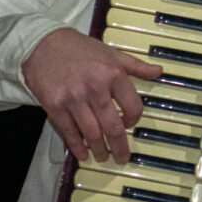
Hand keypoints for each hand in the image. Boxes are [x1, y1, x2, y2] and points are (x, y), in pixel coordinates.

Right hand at [23, 27, 161, 162]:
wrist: (42, 44)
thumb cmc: (79, 49)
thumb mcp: (112, 53)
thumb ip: (136, 66)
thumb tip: (158, 71)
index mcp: (113, 73)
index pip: (133, 107)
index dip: (134, 121)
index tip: (130, 125)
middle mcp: (95, 87)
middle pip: (113, 127)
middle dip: (120, 147)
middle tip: (122, 158)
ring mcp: (74, 98)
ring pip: (92, 134)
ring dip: (100, 150)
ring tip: (103, 157)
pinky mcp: (55, 106)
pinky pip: (70, 132)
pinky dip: (77, 147)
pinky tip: (83, 154)